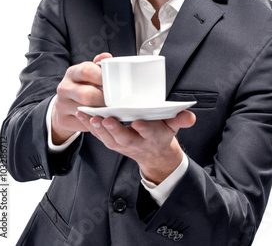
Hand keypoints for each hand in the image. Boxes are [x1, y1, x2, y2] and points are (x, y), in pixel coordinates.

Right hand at [51, 52, 111, 143]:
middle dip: (104, 99)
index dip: (102, 77)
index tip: (116, 83)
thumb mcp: (89, 74)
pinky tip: (104, 120)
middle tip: (118, 102)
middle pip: (86, 94)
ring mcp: (61, 105)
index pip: (86, 71)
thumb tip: (107, 57)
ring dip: (101, 112)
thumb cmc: (83, 86)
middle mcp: (64, 87)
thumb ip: (99, 65)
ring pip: (84, 110)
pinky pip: (82, 124)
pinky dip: (95, 123)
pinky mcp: (63, 120)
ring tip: (114, 111)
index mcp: (72, 72)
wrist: (64, 104)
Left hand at [76, 110, 195, 183]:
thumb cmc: (161, 134)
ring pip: (109, 139)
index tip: (139, 122)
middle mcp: (136, 142)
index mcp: (152, 136)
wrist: (153, 155)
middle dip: (115, 129)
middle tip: (107, 120)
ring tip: (91, 117)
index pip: (149, 132)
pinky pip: (99, 136)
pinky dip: (89, 127)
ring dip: (99, 129)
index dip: (144, 128)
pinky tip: (81, 115)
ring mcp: (122, 144)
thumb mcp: (173, 127)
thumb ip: (180, 120)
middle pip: (125, 137)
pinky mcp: (111, 142)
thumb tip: (190, 117)